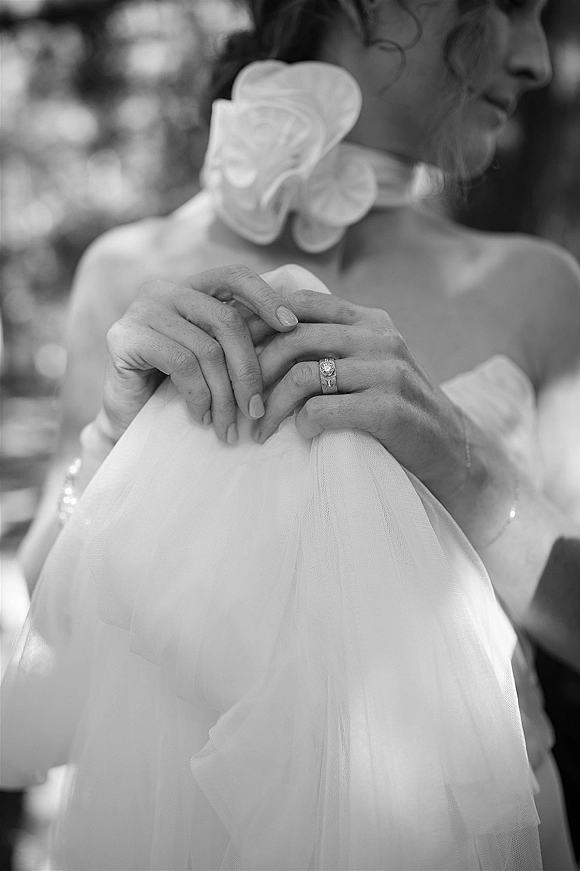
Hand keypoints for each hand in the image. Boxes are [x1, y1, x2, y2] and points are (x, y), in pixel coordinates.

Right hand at [103, 265, 298, 443]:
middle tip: (255, 411)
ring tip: (227, 427)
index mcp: (190, 288)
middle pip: (227, 319)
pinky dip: (199, 396)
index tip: (292, 327)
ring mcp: (140, 310)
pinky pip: (181, 364)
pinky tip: (200, 418)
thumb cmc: (178, 391)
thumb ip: (240, 340)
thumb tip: (295, 329)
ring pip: (207, 349)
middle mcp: (163, 290)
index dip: (266, 297)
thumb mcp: (214, 360)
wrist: (126, 421)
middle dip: (248, 370)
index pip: (235, 276)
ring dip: (224, 396)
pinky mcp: (123, 336)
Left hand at [255, 289, 467, 502]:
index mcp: (369, 320)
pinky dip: (302, 424)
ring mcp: (386, 371)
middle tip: (239, 400)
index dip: (258, 321)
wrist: (448, 448)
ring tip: (259, 429)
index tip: (230, 349)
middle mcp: (378, 337)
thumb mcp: (368, 363)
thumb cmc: (394, 407)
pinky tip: (301, 435)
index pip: (300, 303)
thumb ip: (331, 345)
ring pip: (302, 374)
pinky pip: (322, 410)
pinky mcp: (387, 408)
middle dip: (254, 370)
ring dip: (271, 406)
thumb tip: (262, 335)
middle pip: (292, 337)